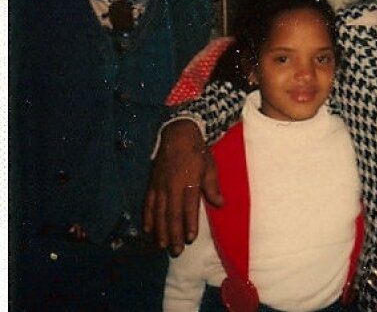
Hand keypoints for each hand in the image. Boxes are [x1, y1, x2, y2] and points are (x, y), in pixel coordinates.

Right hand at [143, 120, 222, 255]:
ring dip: (161, 230)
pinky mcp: (152, 184)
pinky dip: (148, 217)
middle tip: (176, 251)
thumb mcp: (210, 166)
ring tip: (162, 245)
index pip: (189, 207)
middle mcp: (172, 186)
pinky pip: (148, 203)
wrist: (178, 135)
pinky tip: (148, 230)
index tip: (190, 238)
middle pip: (172, 214)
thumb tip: (220, 204)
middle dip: (174, 233)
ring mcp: (160, 186)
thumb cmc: (198, 152)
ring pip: (159, 212)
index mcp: (189, 181)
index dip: (189, 223)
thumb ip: (213, 187)